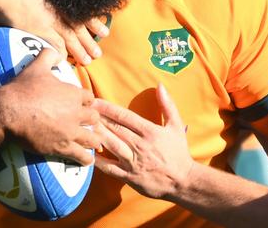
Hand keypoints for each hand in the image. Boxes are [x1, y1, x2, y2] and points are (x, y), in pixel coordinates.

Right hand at [0, 0, 107, 64]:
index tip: (104, 31)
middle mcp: (59, 10)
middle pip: (79, 28)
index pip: (83, 13)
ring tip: (88, 61)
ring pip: (70, 39)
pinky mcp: (40, 31)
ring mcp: (50, 22)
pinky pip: (55, 45)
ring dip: (80, 51)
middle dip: (90, 42)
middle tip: (99, 54)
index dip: (94, 23)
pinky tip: (65, 60)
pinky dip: (61, 54)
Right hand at [0, 48, 100, 164]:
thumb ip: (48, 55)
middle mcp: (76, 113)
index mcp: (73, 93)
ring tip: (90, 142)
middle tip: (86, 124)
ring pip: (93, 138)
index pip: (90, 98)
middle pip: (94, 118)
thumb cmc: (22, 88)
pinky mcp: (62, 147)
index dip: (86, 101)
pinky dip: (85, 158)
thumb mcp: (36, 66)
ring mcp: (71, 131)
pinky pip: (82, 156)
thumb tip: (56, 52)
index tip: (82, 105)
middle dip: (91, 120)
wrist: (8, 111)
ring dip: (92, 140)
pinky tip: (85, 159)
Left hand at [92, 84, 193, 199]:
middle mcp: (140, 146)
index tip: (95, 101)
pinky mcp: (129, 177)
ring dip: (97, 135)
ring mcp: (134, 162)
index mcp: (150, 132)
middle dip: (98, 118)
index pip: (125, 117)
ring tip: (85, 126)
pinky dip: (99, 161)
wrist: (184, 181)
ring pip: (111, 146)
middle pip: (115, 129)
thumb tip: (160, 85)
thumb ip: (167, 105)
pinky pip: (111, 168)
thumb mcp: (176, 126)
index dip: (108, 108)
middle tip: (84, 110)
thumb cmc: (178, 152)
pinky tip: (89, 152)